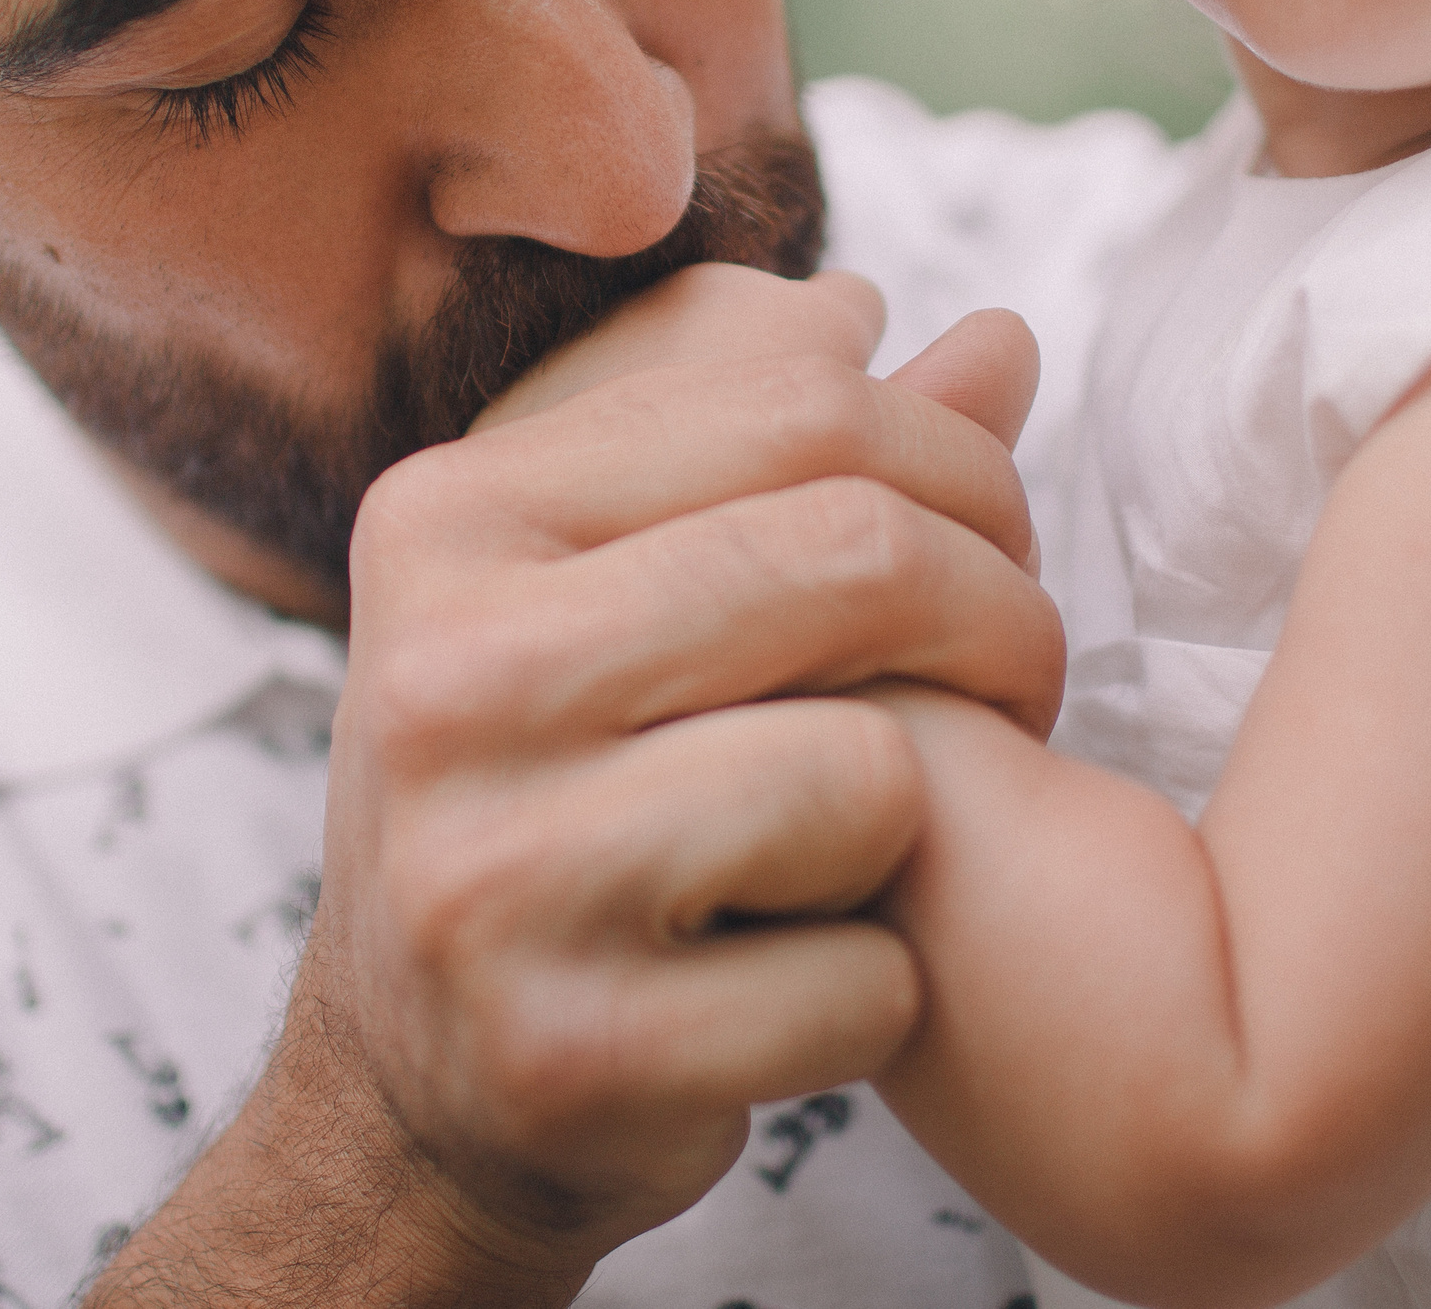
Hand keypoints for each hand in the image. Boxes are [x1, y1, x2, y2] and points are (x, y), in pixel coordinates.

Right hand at [324, 263, 1060, 1269]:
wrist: (419, 1089)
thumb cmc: (561, 798)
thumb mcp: (622, 593)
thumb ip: (798, 459)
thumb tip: (1001, 340)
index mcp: (449, 519)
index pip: (803, 402)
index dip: (964, 470)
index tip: (985, 553)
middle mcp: (440, 678)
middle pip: (860, 559)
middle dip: (1002, 625)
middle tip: (1011, 693)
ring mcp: (489, 878)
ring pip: (875, 775)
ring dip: (927, 828)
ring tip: (861, 852)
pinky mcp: (570, 1057)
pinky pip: (867, 982)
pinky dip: (881, 997)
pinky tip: (786, 991)